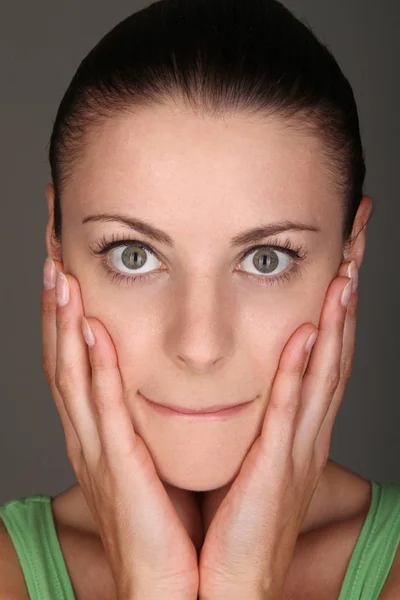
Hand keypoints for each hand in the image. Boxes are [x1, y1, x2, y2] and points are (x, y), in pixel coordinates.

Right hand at [41, 258, 198, 598]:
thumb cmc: (167, 521)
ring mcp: (97, 451)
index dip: (63, 315)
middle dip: (52, 307)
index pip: (73, 361)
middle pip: (61, 358)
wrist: (171, 586)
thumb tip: (160, 382)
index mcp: (98, 433)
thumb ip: (146, 420)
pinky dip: (95, 370)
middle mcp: (87, 436)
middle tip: (51, 256)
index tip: (65, 269)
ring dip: (64, 325)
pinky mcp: (119, 469)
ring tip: (61, 277)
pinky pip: (104, 411)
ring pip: (72, 376)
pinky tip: (92, 333)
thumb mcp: (150, 458)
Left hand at [197, 261, 357, 599]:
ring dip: (335, 324)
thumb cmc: (233, 520)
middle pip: (336, 354)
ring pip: (323, 375)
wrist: (230, 584)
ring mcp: (296, 449)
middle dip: (348, 300)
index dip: (338, 309)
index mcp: (299, 429)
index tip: (344, 261)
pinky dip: (301, 372)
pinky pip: (290, 412)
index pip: (324, 355)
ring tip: (345, 275)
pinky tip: (309, 335)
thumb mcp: (251, 457)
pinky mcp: (275, 468)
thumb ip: (257, 420)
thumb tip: (250, 383)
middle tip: (359, 248)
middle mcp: (307, 433)